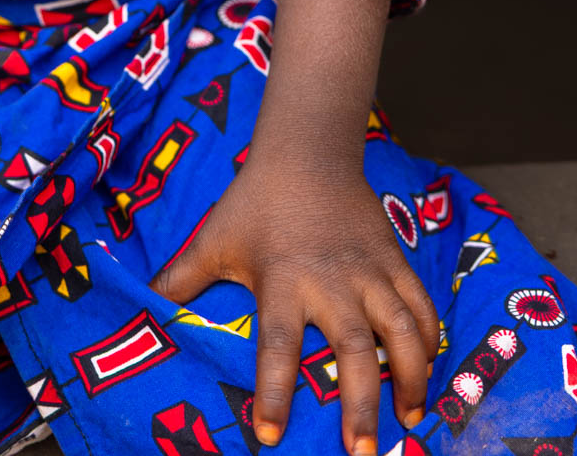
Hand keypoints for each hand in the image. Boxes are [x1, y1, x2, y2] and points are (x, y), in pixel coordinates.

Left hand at [151, 154, 438, 454]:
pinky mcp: (395, 259)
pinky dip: (430, 339)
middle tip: (363, 452)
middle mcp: (330, 280)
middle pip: (352, 349)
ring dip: (410, 377)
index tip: (269, 436)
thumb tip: (147, 307)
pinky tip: (428, 371)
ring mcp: (369, 270)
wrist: (307, 151)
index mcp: (281, 280)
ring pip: (402, 329)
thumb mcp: (215, 238)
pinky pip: (421, 305)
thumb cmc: (256, 201)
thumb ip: (184, 278)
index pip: (277, 345)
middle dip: (361, 404)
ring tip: (410, 419)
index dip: (274, 392)